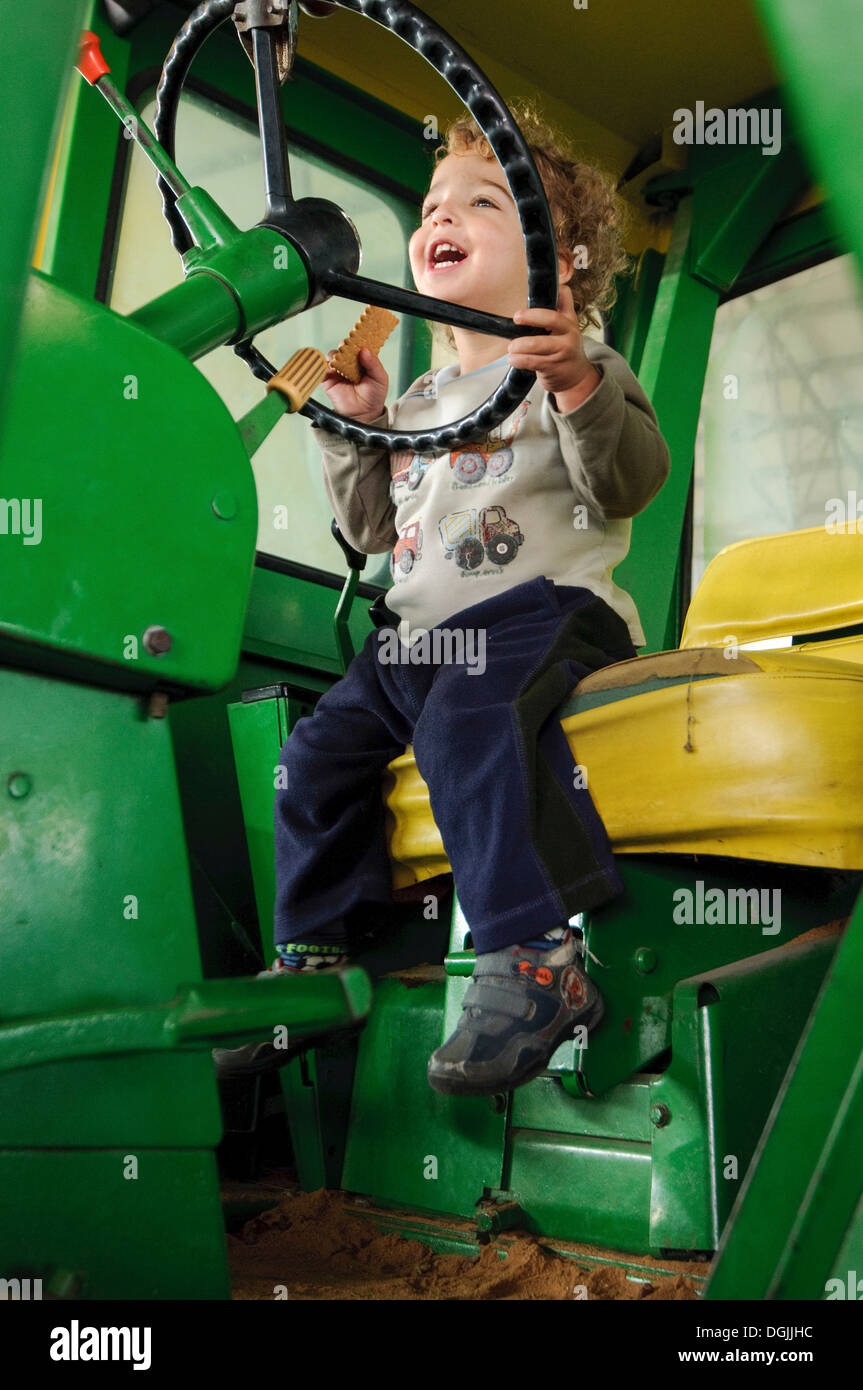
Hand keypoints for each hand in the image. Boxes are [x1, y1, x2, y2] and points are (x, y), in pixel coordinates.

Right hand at [322, 347, 388, 422]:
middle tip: (347, 348)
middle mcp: (350, 362)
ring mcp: (338, 370)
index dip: (358, 340)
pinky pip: (322, 369)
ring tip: (340, 361)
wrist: (363, 414)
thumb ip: (374, 364)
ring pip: (332, 355)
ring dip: (335, 356)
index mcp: (363, 360)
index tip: (358, 337)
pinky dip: (325, 366)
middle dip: (345, 346)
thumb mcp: (380, 379)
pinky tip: (331, 369)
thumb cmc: (374, 396)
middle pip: (344, 347)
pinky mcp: (328, 379)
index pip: (358, 345)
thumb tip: (364, 350)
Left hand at [507, 285, 599, 409]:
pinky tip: (513, 359)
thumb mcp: (569, 326)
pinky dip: (518, 360)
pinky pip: (531, 361)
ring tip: (511, 349)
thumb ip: (563, 307)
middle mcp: (569, 335)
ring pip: (535, 345)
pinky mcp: (553, 367)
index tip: (521, 311)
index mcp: (570, 322)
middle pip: (550, 321)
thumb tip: (558, 285)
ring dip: (518, 347)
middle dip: (530, 319)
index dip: (540, 309)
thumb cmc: (566, 349)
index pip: (559, 306)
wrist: (576, 377)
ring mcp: (562, 352)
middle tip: (515, 321)